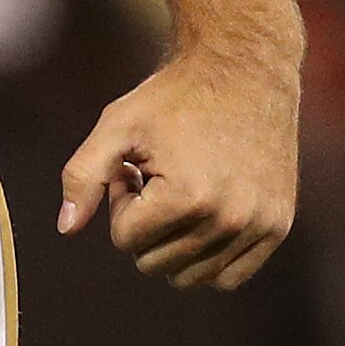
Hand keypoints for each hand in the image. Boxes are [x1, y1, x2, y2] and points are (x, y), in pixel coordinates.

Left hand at [58, 46, 298, 289]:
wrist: (244, 67)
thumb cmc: (174, 96)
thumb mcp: (117, 124)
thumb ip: (83, 176)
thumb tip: (66, 229)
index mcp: (186, 198)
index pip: (125, 240)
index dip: (123, 200)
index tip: (138, 167)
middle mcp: (227, 219)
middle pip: (154, 263)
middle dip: (146, 224)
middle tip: (158, 178)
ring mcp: (258, 225)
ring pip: (190, 277)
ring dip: (175, 241)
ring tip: (182, 191)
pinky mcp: (278, 226)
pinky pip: (230, 277)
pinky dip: (209, 257)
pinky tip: (205, 213)